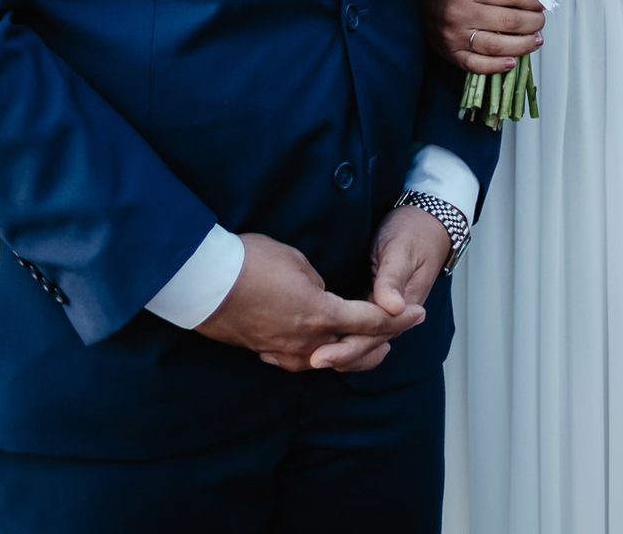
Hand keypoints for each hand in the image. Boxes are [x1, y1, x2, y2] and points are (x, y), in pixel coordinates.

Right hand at [195, 232, 423, 373]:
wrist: (205, 283)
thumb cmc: (251, 262)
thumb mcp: (296, 260)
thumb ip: (318, 284)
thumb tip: (321, 295)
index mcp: (321, 314)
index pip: (371, 321)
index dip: (398, 318)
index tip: (418, 313)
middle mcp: (307, 341)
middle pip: (356, 351)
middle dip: (383, 341)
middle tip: (400, 330)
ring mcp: (285, 352)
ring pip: (329, 361)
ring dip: (353, 353)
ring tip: (367, 345)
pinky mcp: (266, 352)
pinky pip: (301, 360)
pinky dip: (320, 355)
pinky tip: (321, 351)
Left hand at [309, 205, 450, 371]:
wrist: (424, 224)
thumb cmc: (413, 234)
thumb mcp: (401, 252)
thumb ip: (393, 279)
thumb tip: (393, 306)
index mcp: (402, 308)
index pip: (371, 337)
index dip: (346, 349)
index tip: (321, 356)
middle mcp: (391, 315)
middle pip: (362, 344)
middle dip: (335, 355)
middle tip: (308, 360)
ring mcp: (380, 309)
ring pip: (357, 339)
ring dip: (334, 350)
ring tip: (305, 358)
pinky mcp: (369, 300)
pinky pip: (353, 325)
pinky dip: (336, 334)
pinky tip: (316, 338)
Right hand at [419, 0, 544, 74]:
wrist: (411, 2)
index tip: (540, 2)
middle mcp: (461, 12)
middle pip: (508, 20)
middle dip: (533, 22)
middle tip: (540, 22)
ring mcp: (455, 36)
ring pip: (498, 46)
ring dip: (524, 45)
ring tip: (536, 40)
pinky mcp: (451, 54)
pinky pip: (478, 65)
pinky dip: (498, 66)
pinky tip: (512, 62)